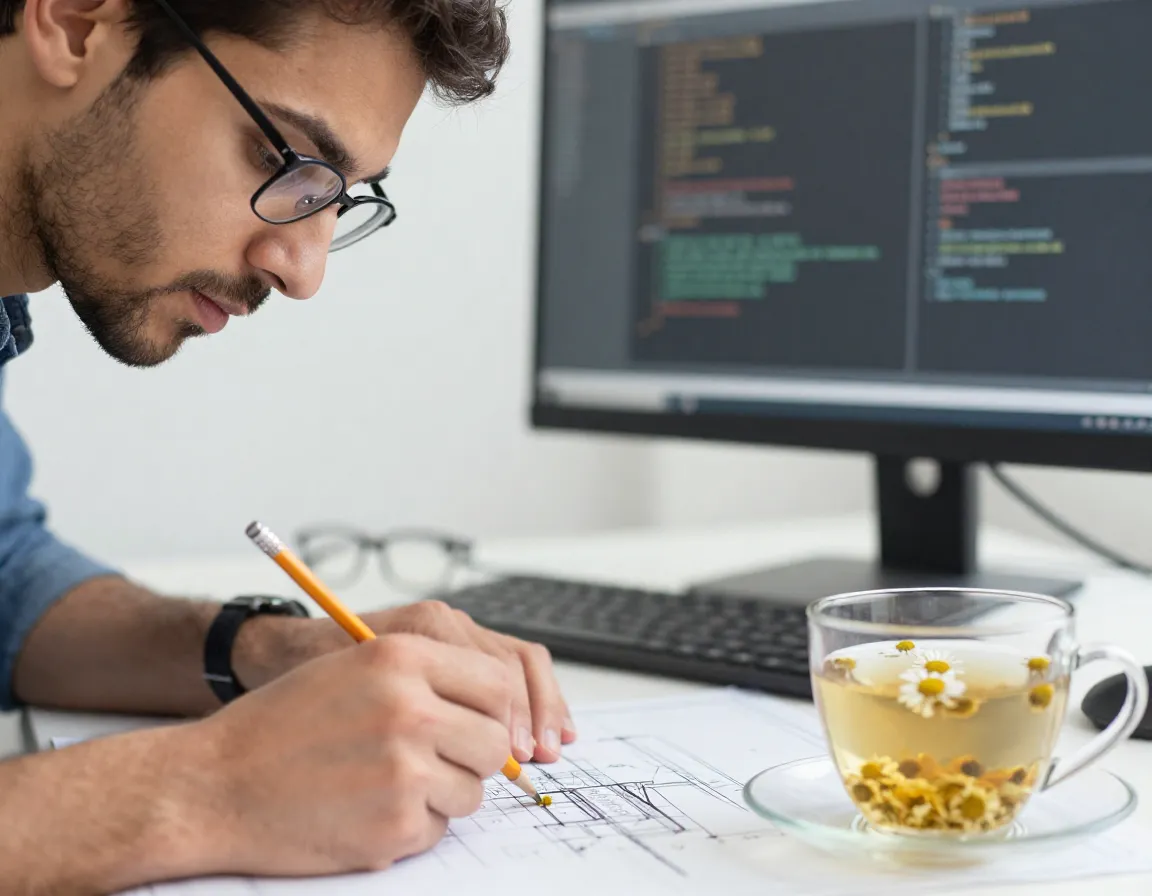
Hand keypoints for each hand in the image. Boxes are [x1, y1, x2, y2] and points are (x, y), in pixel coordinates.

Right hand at [188, 633, 512, 876]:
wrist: (211, 785)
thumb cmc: (280, 724)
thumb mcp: (355, 667)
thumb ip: (429, 676)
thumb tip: (501, 706)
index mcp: (402, 658)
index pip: (499, 681)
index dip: (495, 708)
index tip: (481, 723)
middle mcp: (411, 710)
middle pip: (494, 741)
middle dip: (474, 755)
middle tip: (433, 759)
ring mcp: (405, 772)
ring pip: (472, 790)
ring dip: (442, 793)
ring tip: (385, 782)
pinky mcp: (395, 828)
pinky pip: (439, 829)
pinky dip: (412, 826)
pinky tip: (365, 810)